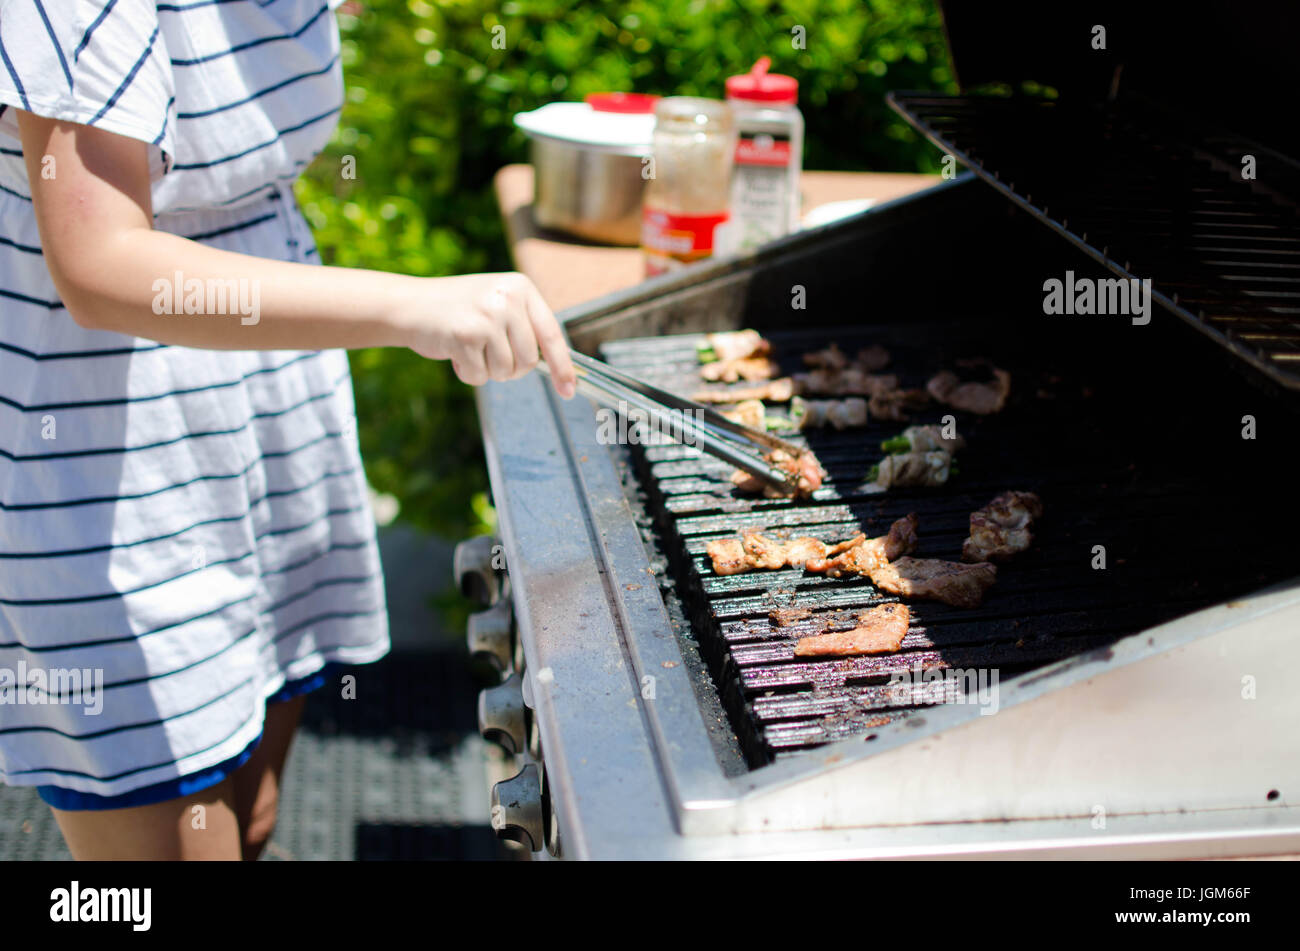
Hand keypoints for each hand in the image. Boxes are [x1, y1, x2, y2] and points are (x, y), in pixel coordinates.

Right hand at [405, 272, 576, 397]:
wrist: (410, 304)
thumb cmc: (459, 309)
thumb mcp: (498, 303)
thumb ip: (525, 325)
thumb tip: (557, 365)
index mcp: (521, 287)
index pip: (552, 333)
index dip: (562, 366)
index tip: (568, 390)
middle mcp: (507, 298)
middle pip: (528, 361)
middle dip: (510, 368)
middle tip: (488, 353)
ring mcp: (487, 316)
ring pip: (505, 371)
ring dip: (486, 370)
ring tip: (469, 347)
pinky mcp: (465, 336)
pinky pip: (480, 376)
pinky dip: (467, 373)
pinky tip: (455, 352)